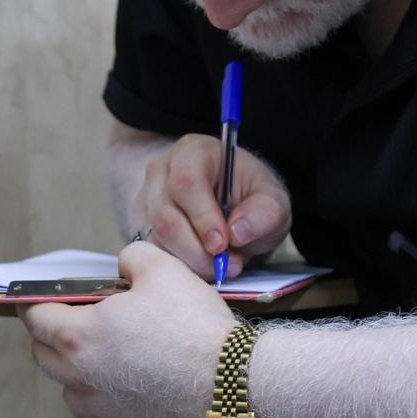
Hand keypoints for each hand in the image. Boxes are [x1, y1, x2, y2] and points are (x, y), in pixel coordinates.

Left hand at [20, 242, 236, 417]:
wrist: (233, 385)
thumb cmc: (193, 325)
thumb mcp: (163, 269)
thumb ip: (130, 259)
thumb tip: (121, 269)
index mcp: (77, 336)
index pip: (35, 319)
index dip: (39, 306)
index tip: (46, 303)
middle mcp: (77, 381)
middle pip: (45, 357)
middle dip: (56, 340)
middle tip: (86, 327)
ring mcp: (97, 416)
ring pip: (73, 392)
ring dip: (85, 377)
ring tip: (121, 363)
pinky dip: (112, 412)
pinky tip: (138, 398)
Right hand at [133, 134, 291, 279]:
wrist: (236, 207)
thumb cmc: (252, 198)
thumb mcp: (273, 201)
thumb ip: (264, 213)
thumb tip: (236, 231)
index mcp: (193, 151)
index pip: (186, 183)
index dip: (203, 217)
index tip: (223, 244)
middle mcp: (162, 171)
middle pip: (165, 217)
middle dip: (196, 250)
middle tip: (227, 264)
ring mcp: (147, 199)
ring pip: (157, 239)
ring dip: (191, 261)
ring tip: (222, 264)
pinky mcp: (143, 226)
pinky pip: (154, 253)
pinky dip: (181, 265)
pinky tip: (204, 264)